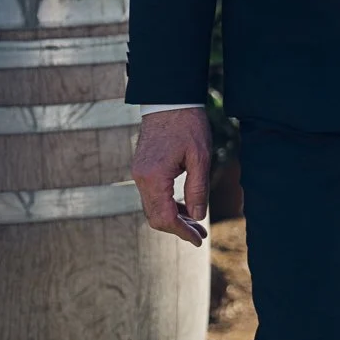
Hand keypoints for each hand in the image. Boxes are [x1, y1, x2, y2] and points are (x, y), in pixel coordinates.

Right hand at [132, 107, 211, 246]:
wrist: (168, 100)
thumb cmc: (188, 125)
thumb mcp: (201, 158)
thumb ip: (198, 189)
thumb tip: (197, 216)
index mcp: (154, 177)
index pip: (164, 217)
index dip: (182, 232)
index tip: (198, 240)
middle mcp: (140, 178)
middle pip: (155, 217)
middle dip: (178, 228)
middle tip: (200, 235)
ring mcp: (139, 173)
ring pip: (153, 207)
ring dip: (173, 217)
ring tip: (196, 225)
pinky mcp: (142, 168)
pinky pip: (152, 195)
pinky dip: (167, 204)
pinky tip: (185, 208)